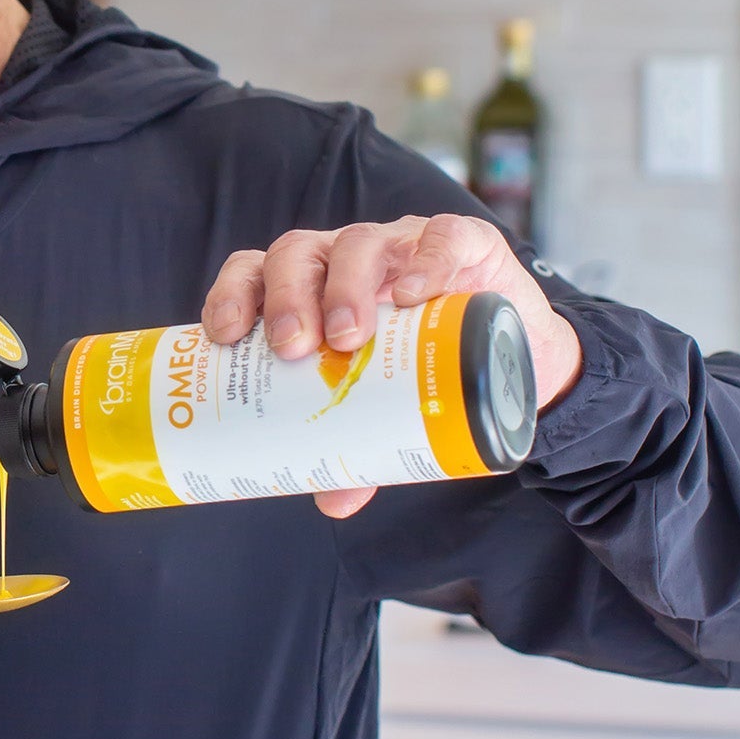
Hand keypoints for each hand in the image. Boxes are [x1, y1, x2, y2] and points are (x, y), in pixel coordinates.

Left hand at [200, 214, 583, 520]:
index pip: (253, 273)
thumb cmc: (423, 365)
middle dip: (286, 296)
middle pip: (297, 254)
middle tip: (292, 347)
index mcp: (309, 286)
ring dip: (346, 285)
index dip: (232, 294)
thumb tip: (332, 502)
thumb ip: (356, 445)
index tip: (225, 336)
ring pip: (358, 243)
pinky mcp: (464, 243)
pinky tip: (416, 292)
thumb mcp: (384, 404)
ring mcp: (401, 244)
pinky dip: (426, 260)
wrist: (514, 349)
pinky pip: (441, 237)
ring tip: (348, 337)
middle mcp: (344, 257)